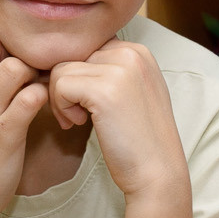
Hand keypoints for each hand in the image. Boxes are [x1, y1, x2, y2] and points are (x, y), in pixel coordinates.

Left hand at [48, 41, 188, 205]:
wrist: (157, 171)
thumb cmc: (140, 138)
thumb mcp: (134, 91)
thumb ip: (110, 70)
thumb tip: (67, 59)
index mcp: (139, 51)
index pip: (87, 46)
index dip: (79, 74)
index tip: (86, 101)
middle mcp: (132, 53)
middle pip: (72, 55)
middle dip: (66, 86)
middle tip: (78, 115)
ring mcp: (120, 70)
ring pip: (61, 69)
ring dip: (60, 98)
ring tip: (78, 120)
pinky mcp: (104, 91)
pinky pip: (60, 86)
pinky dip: (61, 108)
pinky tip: (78, 124)